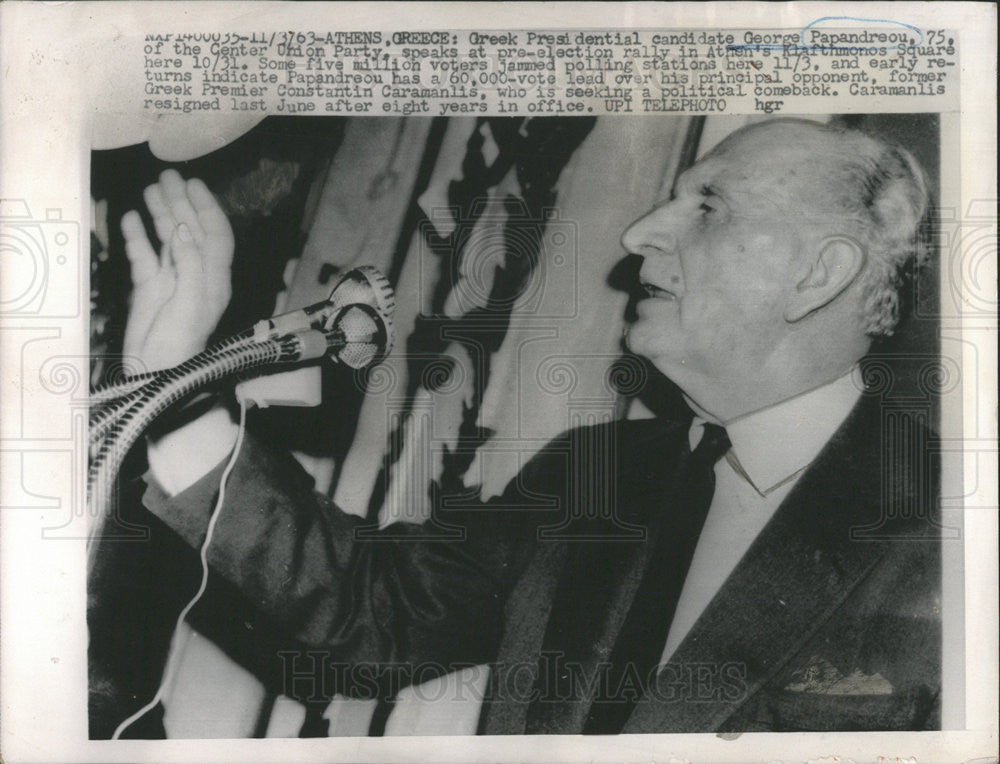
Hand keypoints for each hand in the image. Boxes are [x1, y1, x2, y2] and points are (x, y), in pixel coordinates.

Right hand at [121, 170, 233, 372]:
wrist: (154, 372)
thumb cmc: (180, 344)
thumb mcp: (190, 303)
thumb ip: (189, 265)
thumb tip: (183, 229)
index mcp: (214, 278)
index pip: (216, 235)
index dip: (207, 208)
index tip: (193, 184)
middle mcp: (195, 274)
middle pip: (191, 231)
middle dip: (181, 203)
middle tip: (166, 176)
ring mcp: (172, 280)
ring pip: (168, 239)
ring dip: (160, 214)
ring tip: (149, 190)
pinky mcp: (149, 288)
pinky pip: (144, 256)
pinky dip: (137, 237)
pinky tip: (128, 218)